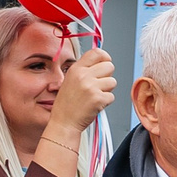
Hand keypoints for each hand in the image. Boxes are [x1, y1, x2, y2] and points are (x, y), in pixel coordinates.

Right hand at [36, 48, 118, 173]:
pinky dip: (106, 102)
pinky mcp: (98, 99)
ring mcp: (91, 87)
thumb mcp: (70, 81)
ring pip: (113, 82)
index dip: (105, 57)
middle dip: (107, 76)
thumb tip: (101, 62)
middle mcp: (83, 75)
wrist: (63, 123)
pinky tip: (95, 105)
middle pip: (109, 66)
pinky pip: (112, 96)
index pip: (97, 53)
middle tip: (98, 86)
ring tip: (94, 97)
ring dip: (107, 90)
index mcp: (76, 69)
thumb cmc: (67, 104)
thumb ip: (84, 70)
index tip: (105, 63)